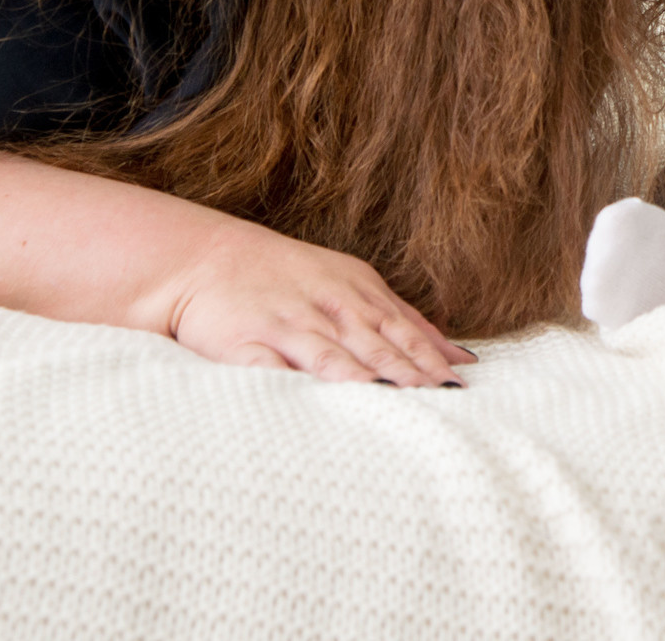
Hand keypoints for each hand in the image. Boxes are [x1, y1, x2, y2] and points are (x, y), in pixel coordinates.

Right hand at [165, 224, 475, 385]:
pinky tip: (321, 405)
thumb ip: (403, 321)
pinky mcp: (245, 345)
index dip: (428, 357)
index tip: (458, 386)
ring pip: (332, 357)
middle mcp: (326, 307)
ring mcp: (286, 325)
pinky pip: (275, 370)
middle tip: (439, 401)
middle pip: (374, 344)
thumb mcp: (351, 285)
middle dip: (408, 372)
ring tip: (396, 404)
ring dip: (365, 380)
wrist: (202, 260)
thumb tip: (462, 357)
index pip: (401, 329)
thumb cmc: (285, 277)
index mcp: (355, 292)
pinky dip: (300, 387)